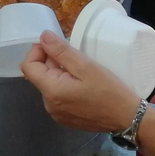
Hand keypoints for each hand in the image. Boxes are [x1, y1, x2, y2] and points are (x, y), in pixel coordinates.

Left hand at [21, 31, 141, 133]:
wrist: (127, 118)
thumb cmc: (108, 90)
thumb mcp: (86, 66)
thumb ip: (61, 51)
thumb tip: (42, 36)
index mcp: (51, 91)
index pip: (28, 66)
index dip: (37, 51)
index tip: (54, 45)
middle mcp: (48, 105)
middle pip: (38, 75)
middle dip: (51, 61)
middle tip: (75, 58)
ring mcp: (56, 114)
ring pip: (48, 85)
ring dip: (58, 73)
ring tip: (80, 71)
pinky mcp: (65, 118)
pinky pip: (57, 96)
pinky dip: (64, 86)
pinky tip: (81, 85)